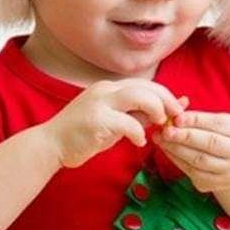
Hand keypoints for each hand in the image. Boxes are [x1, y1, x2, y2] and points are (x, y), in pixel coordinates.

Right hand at [43, 79, 184, 167]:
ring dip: (156, 110)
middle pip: (147, 86)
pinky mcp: (96, 120)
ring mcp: (99, 103)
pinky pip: (127, 122)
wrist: (50, 145)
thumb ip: (136, 116)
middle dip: (167, 100)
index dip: (166, 95)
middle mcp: (105, 90)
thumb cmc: (82, 136)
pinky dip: (138, 132)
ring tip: (160, 124)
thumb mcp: (114, 124)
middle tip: (178, 116)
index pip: (145, 84)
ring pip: (139, 96)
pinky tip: (138, 142)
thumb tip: (165, 114)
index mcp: (109, 88)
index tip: (179, 109)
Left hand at [152, 110, 229, 192]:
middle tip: (166, 130)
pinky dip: (177, 160)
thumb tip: (177, 111)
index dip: (196, 120)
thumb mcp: (225, 124)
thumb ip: (203, 117)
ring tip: (161, 139)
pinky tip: (168, 151)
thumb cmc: (229, 138)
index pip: (219, 124)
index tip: (177, 117)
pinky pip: (193, 172)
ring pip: (200, 160)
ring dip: (177, 149)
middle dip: (185, 136)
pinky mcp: (218, 185)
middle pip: (210, 143)